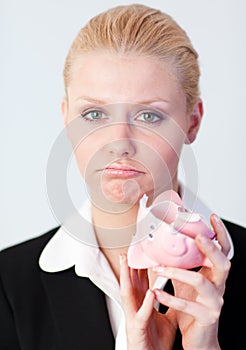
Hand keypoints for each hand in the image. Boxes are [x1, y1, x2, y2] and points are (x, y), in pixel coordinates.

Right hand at [119, 254, 176, 349]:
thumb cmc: (156, 343)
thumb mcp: (165, 319)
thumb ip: (168, 304)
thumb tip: (178, 292)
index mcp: (142, 305)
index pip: (140, 280)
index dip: (139, 264)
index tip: (141, 249)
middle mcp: (136, 308)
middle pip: (130, 281)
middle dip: (128, 264)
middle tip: (129, 247)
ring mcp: (134, 318)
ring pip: (127, 294)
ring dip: (126, 277)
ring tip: (127, 262)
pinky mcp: (137, 331)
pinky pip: (141, 316)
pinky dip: (145, 304)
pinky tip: (149, 294)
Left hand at [152, 214, 230, 349]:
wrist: (198, 338)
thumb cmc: (192, 307)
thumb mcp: (186, 282)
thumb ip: (182, 264)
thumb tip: (165, 244)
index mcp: (213, 275)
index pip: (223, 251)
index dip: (220, 234)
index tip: (212, 218)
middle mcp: (218, 287)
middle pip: (223, 264)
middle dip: (211, 248)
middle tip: (199, 236)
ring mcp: (214, 303)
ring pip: (201, 282)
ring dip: (178, 272)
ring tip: (159, 267)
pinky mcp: (206, 318)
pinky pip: (189, 306)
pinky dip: (171, 298)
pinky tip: (156, 292)